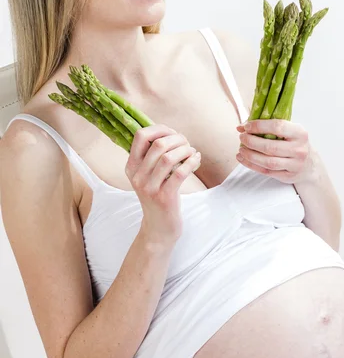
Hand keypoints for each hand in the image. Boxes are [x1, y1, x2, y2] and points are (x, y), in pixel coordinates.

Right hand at [125, 124, 200, 243]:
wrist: (158, 229)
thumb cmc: (158, 197)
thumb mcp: (148, 176)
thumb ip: (153, 156)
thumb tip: (170, 133)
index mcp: (131, 167)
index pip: (140, 136)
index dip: (160, 129)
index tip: (173, 134)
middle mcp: (137, 176)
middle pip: (158, 144)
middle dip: (178, 139)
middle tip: (187, 144)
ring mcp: (149, 187)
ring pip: (169, 157)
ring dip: (186, 150)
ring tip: (192, 152)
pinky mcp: (164, 197)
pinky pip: (180, 172)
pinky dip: (192, 162)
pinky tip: (196, 159)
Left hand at [236, 119, 313, 183]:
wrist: (309, 165)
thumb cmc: (293, 143)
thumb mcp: (288, 131)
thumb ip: (266, 126)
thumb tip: (241, 127)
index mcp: (300, 133)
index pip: (278, 126)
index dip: (259, 126)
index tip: (247, 127)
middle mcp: (299, 149)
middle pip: (270, 147)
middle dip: (252, 142)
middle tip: (242, 137)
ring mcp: (295, 165)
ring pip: (268, 161)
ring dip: (250, 155)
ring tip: (241, 149)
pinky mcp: (288, 176)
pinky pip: (266, 171)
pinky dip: (251, 165)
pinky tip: (243, 159)